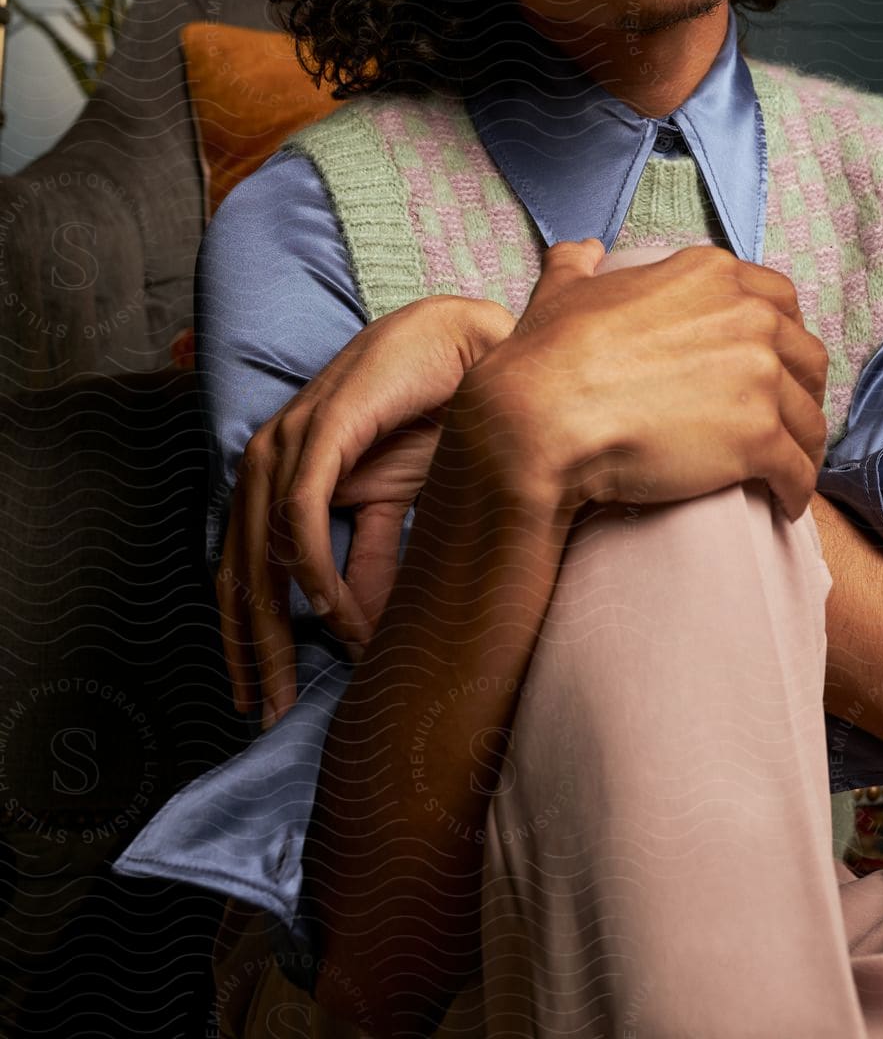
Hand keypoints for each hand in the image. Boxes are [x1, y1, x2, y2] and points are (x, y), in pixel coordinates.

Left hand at [218, 294, 514, 726]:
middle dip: (253, 649)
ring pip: (262, 551)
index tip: (256, 698)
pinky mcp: (323, 427)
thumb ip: (371, 561)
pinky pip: (303, 513)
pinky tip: (335, 615)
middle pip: (242, 571)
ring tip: (294, 683)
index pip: (241, 570)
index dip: (243, 636)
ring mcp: (291, 440)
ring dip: (278, 626)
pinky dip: (315, 569)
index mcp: (281, 477)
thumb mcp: (396, 504)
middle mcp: (271, 459)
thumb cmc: (432, 416)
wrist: (465, 345)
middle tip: (266, 712)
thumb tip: (357, 635)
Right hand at [445, 240, 826, 525]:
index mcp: (710, 275)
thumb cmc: (548, 357)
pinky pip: (798, 469)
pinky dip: (797, 489)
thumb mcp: (564, 292)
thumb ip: (579, 265)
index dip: (781, 337)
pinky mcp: (758, 437)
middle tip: (785, 419)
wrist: (542, 417)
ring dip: (805, 445)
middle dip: (802, 389)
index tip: (772, 365)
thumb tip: (582, 250)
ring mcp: (758, 376)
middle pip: (806, 356)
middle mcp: (747, 316)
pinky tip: (785, 503)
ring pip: (809, 417)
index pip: (779, 300)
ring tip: (788, 470)